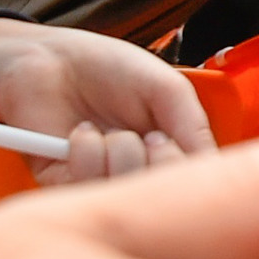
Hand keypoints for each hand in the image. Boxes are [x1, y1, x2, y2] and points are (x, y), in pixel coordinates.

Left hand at [0, 21, 214, 183]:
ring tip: (107, 130)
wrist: (47, 60)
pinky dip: (84, 155)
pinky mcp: (64, 184)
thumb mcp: (166, 88)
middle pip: (163, 198)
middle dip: (155, 163)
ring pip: (125, 194)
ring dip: (118, 154)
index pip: (192, 183)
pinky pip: (85, 189)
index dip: (184, 171)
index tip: (168, 141)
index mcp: (170, 150)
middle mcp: (140, 169)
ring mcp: (104, 179)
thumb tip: (211, 166)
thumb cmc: (109, 68)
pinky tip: (79, 133)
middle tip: (145, 137)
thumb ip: (194, 126)